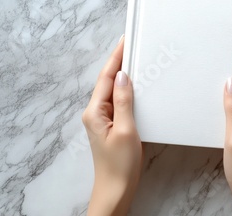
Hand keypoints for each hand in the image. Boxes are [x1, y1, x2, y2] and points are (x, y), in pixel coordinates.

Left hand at [82, 36, 142, 215]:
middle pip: (108, 82)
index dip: (116, 58)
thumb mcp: (126, 130)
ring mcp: (102, 119)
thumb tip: (123, 77)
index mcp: (94, 111)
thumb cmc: (120, 165)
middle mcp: (95, 112)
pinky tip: (137, 86)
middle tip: (132, 45)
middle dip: (119, 62)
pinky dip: (127, 91)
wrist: (116, 189)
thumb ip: (124, 102)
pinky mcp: (111, 126)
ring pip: (113, 91)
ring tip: (136, 59)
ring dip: (123, 75)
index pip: (106, 78)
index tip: (124, 41)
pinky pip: (118, 102)